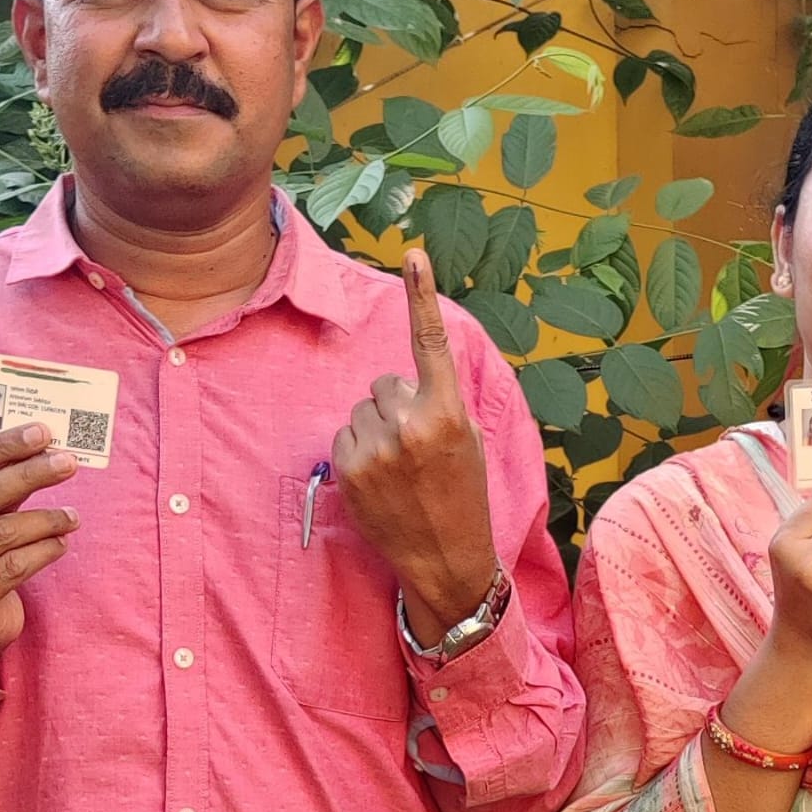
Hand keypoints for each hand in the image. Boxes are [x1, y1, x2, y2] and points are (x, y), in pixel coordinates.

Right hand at [0, 424, 80, 684]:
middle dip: (29, 474)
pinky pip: (14, 567)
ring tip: (71, 516)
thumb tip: (44, 445)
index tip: (42, 432)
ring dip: (46, 519)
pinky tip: (61, 542)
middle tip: (68, 463)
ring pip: (1, 533)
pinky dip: (44, 550)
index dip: (1, 446)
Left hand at [333, 249, 495, 642]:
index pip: (431, 343)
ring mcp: (376, 448)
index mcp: (447, 411)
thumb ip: (439, 401)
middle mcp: (410, 423)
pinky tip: (380, 480)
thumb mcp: (467, 440)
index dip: (422, 296)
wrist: (446, 557)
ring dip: (376, 429)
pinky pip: (344, 435)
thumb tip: (405, 378)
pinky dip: (358, 452)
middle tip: (417, 446)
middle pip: (385, 383)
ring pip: (362, 409)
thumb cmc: (462, 493)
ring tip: (399, 468)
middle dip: (397, 405)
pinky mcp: (349, 469)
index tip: (414, 254)